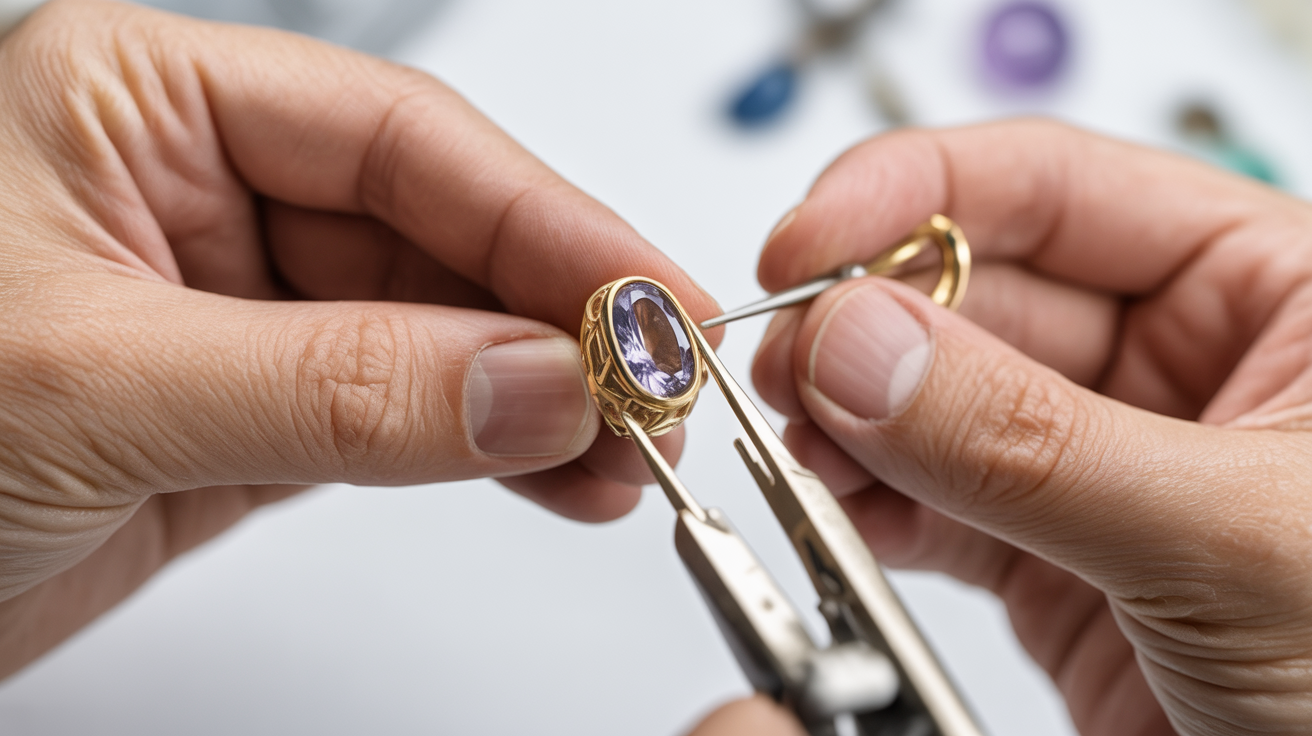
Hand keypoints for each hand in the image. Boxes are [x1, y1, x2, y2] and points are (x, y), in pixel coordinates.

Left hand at [0, 0, 716, 676]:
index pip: (399, 139)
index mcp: (140, 103)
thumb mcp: (101, 386)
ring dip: (543, 394)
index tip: (650, 299)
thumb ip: (341, 385)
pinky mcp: (254, 412)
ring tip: (633, 455)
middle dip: (559, 318)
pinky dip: (490, 448)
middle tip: (663, 390)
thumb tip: (540, 384)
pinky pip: (405, 411)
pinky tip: (559, 475)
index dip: (546, 218)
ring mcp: (237, 307)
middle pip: (436, 233)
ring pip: (436, 331)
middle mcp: (198, 191)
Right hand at [751, 121, 1311, 734]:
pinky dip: (868, 511)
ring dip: (850, 421)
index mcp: (1267, 293)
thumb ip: (1033, 440)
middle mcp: (1179, 367)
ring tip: (804, 449)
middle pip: (973, 292)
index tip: (808, 240)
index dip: (914, 194)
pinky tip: (836, 512)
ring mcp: (1105, 466)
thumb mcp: (1231, 534)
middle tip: (791, 364)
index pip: (1059, 190)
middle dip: (865, 323)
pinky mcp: (1056, 563)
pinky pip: (932, 509)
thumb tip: (862, 349)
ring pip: (935, 403)